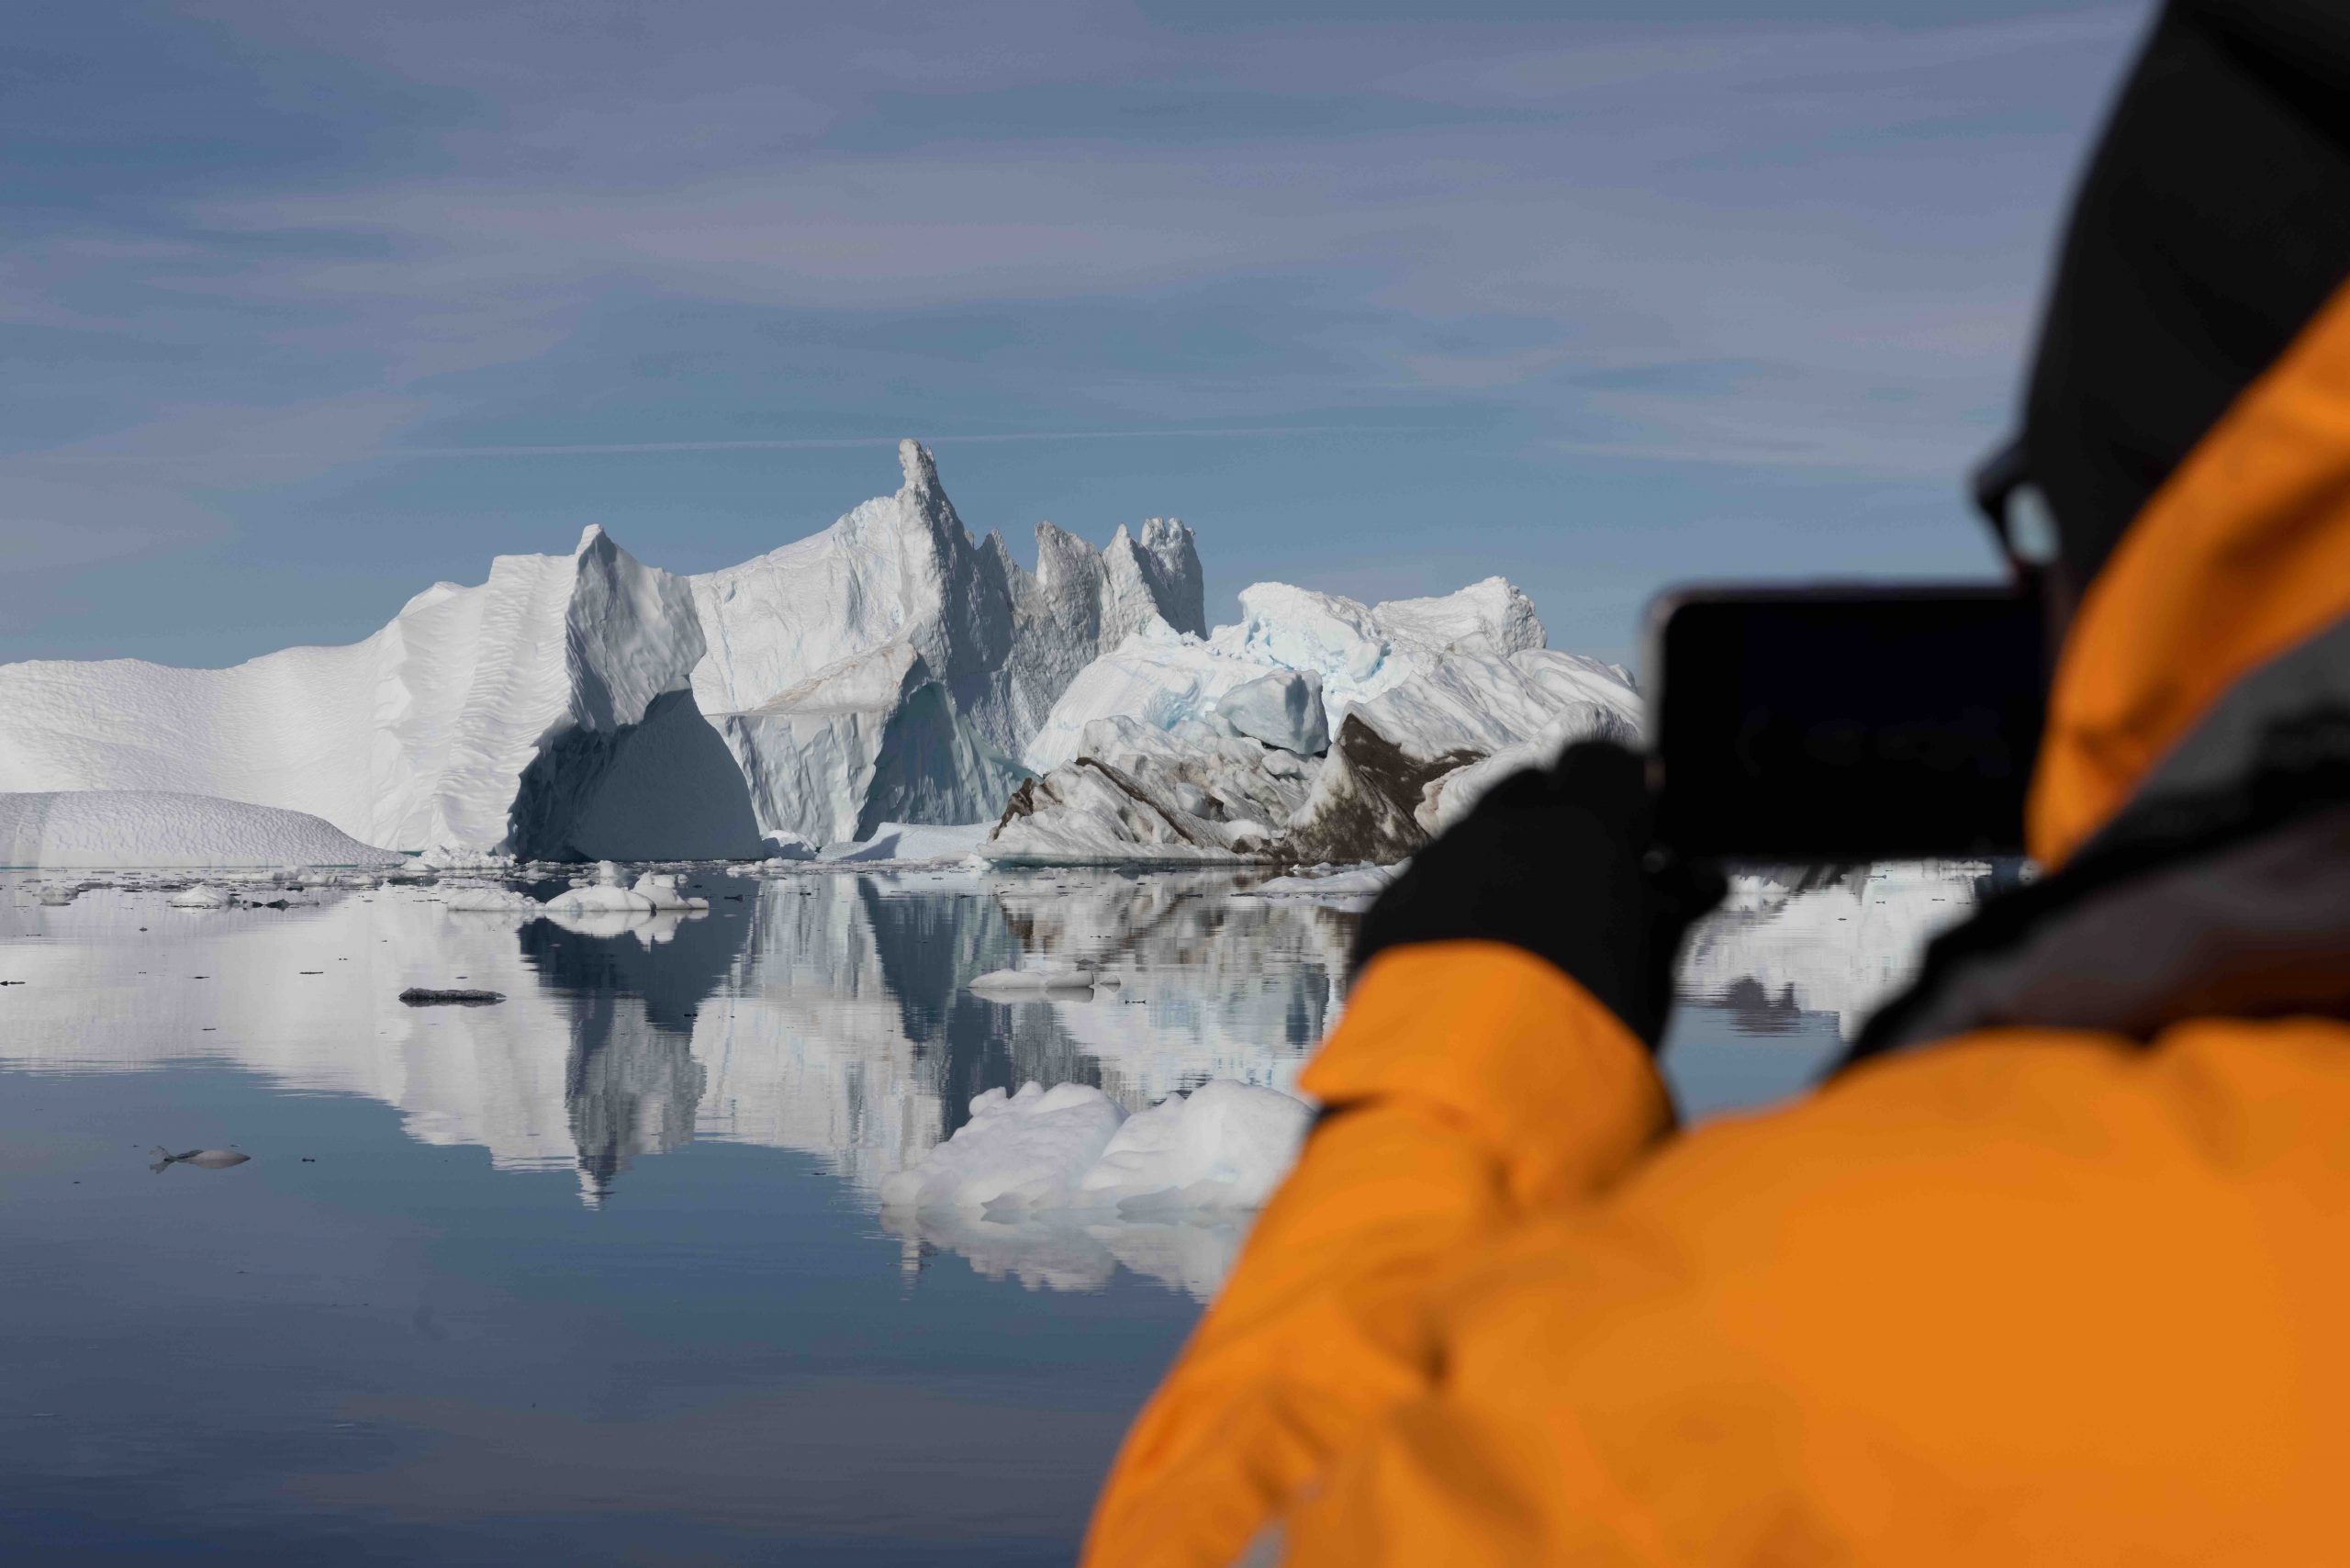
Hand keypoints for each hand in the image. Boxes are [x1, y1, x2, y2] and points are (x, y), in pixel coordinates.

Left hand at [1351, 742, 1724, 1048]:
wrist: (1466, 1090)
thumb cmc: (1584, 1035)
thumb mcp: (1650, 978)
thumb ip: (1667, 916)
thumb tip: (1691, 884)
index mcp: (1581, 832)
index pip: (1601, 760)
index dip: (1621, 786)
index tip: (1638, 822)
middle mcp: (1500, 830)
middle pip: (1528, 787)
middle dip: (1556, 815)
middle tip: (1583, 872)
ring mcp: (1434, 863)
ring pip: (1471, 832)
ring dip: (1500, 857)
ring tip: (1523, 921)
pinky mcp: (1387, 908)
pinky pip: (1427, 880)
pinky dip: (1452, 898)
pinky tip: (1467, 954)